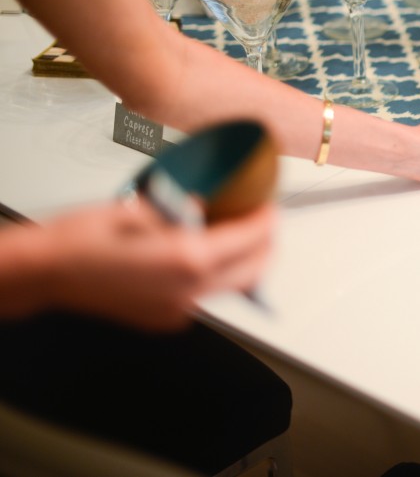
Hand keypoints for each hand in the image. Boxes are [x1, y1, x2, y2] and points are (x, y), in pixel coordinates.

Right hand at [41, 199, 274, 330]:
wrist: (47, 272)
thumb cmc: (82, 238)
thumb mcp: (142, 207)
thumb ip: (186, 208)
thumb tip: (209, 205)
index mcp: (186, 259)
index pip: (250, 239)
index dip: (266, 219)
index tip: (270, 205)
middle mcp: (188, 291)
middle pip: (253, 270)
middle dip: (267, 244)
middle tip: (265, 220)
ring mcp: (179, 310)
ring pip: (233, 287)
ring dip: (246, 261)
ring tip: (242, 234)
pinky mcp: (167, 318)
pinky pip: (207, 296)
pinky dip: (219, 275)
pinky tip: (209, 254)